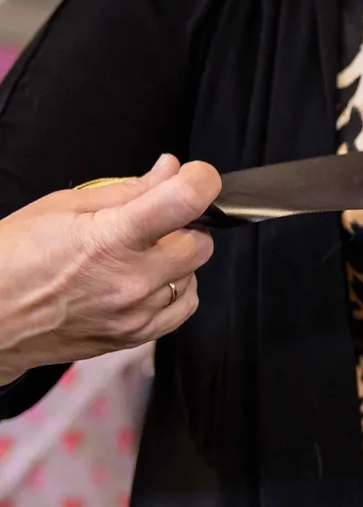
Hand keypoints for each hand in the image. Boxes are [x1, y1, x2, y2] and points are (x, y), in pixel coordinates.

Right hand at [0, 156, 220, 384]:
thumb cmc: (14, 258)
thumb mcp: (63, 206)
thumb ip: (127, 189)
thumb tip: (170, 170)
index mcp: (111, 239)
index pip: (184, 202)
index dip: (200, 182)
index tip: (197, 177)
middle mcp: (131, 281)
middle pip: (200, 245)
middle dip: (185, 226)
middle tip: (156, 222)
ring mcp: (136, 313)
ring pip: (193, 277)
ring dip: (175, 260)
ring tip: (135, 254)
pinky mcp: (136, 336)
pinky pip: (183, 307)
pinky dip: (174, 289)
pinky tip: (146, 280)